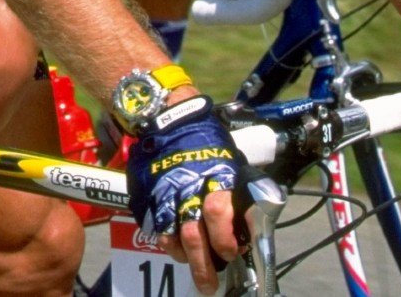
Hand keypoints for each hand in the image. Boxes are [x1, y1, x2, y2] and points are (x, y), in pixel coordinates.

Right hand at [126, 95, 245, 294]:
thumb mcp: (232, 161)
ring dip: (184, 257)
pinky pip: (155, 226)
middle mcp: (188, 187)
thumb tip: (252, 225)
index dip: (225, 238)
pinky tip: (174, 249)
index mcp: (215, 175)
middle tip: (210, 285)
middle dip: (204, 264)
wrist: (168, 119)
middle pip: (194, 233)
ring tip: (191, 268)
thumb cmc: (207, 141)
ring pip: (172, 235)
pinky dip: (165, 242)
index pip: (218, 211)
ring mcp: (165, 193)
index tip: (232, 254)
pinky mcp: (148, 196)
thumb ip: (239, 192)